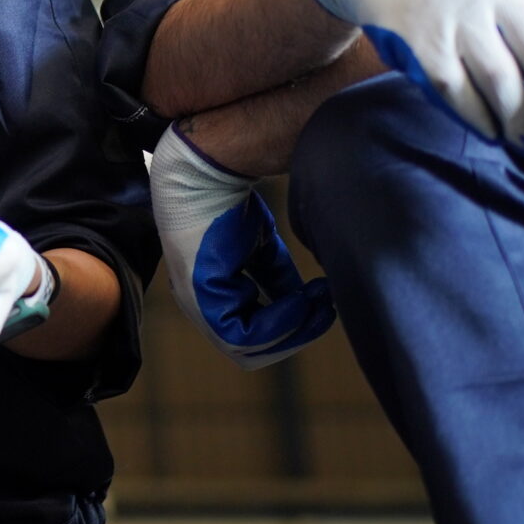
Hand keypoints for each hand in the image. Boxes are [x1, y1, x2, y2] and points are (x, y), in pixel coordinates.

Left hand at [149, 127, 330, 368]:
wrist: (207, 173)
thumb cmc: (227, 203)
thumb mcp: (260, 248)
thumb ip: (277, 280)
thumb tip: (307, 305)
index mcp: (209, 295)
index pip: (250, 335)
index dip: (289, 328)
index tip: (321, 303)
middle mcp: (198, 305)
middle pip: (250, 351)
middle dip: (295, 335)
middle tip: (326, 311)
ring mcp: (196, 303)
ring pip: (249, 348)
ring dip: (293, 330)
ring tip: (318, 304)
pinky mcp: (202, 296)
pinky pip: (244, 333)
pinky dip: (279, 322)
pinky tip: (300, 300)